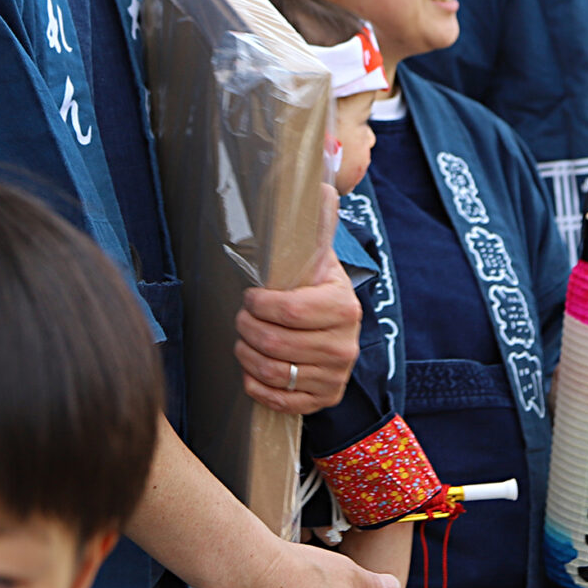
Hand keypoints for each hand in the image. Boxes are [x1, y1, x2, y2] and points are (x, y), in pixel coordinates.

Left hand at [237, 238, 360, 414]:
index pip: (291, 311)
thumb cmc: (315, 289)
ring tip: (243, 341)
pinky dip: (258, 386)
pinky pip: (281, 401)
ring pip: (275, 372)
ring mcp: (336, 376)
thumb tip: (320, 186)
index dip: (260, 305)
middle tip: (241, 318)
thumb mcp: (317, 258)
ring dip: (248, 356)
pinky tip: (252, 371)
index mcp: (343, 306)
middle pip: (276, 343)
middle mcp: (346, 345)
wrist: (335, 330)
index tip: (250, 296)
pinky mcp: (324, 399)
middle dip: (247, 329)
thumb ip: (317, 224)